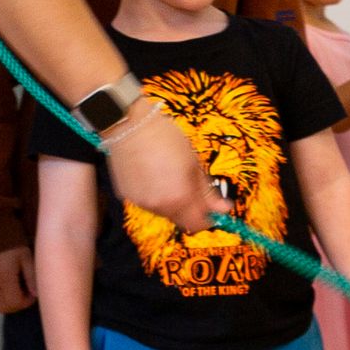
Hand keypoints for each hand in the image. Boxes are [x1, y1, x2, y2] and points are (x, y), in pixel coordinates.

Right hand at [0, 247, 34, 314]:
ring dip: (5, 303)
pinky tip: (3, 288)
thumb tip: (35, 294)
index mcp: (4, 277)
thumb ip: (31, 277)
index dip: (26, 302)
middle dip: (17, 305)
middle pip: (2, 307)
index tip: (32, 294)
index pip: (15, 302)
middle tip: (25, 294)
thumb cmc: (10, 239)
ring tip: (15, 290)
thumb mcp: (26, 256)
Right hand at [101, 106, 213, 231]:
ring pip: (164, 210)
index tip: (212, 208)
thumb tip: (223, 208)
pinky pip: (147, 201)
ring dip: (171, 200)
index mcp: (179, 199)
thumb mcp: (194, 163)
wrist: (131, 125)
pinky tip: (154, 174)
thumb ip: (208, 191)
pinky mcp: (126, 195)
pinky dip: (154, 193)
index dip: (207, 218)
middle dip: (190, 208)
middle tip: (193, 188)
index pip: (197, 224)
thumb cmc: (165, 138)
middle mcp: (159, 206)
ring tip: (170, 175)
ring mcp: (140, 201)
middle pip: (180, 219)